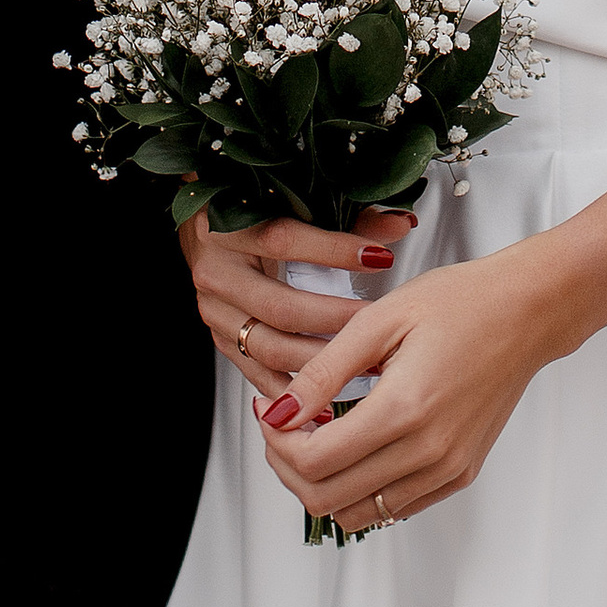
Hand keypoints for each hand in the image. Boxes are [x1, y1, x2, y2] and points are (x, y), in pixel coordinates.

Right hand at [182, 205, 416, 391]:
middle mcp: (219, 273)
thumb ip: (349, 215)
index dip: (335, 251)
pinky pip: (258, 374)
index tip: (379, 258)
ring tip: (360, 362)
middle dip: (334, 319)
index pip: (285, 241)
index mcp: (233, 229)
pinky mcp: (222, 342)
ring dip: (319, 360)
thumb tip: (399, 223)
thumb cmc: (253, 216)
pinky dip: (293, 390)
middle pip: (280, 307)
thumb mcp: (295, 206)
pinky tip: (326, 400)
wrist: (206, 233)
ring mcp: (216, 313)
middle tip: (374, 323)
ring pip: (269, 347)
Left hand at [254, 249, 559, 536]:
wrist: (528, 312)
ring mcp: (446, 470)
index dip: (275, 441)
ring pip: (357, 514)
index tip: (267, 408)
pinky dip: (360, 489)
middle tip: (283, 423)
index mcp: (404, 410)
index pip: (314, 461)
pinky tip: (355, 443)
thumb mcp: (381, 319)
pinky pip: (393, 508)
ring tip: (318, 432)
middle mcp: (428, 453)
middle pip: (327, 498)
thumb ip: (324, 371)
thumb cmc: (461, 302)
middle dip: (288, 465)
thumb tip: (278, 412)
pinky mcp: (459, 475)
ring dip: (322, 482)